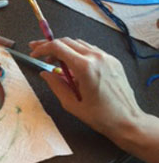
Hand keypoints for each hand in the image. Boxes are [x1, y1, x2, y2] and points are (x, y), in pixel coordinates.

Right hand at [29, 38, 144, 140]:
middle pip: (67, 41)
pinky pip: (90, 50)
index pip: (58, 47)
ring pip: (78, 43)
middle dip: (50, 45)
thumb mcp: (71, 104)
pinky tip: (71, 63)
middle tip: (37, 51)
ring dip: (64, 48)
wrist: (128, 121)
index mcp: (85, 68)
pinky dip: (77, 52)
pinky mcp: (113, 60)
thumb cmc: (100, 117)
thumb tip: (45, 73)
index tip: (33, 53)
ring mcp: (106, 57)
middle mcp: (96, 58)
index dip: (42, 48)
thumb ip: (56, 85)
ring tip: (53, 59)